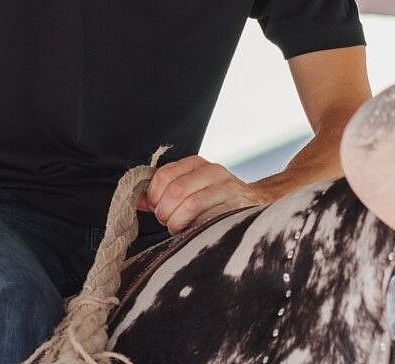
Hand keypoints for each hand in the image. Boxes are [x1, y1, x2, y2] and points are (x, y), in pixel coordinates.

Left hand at [137, 155, 265, 233]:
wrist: (256, 202)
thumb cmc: (214, 199)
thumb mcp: (188, 189)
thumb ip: (163, 194)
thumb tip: (139, 200)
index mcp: (196, 163)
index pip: (164, 175)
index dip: (154, 196)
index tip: (156, 208)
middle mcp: (212, 171)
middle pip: (175, 190)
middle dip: (165, 211)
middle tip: (166, 221)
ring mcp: (227, 187)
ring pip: (191, 204)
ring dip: (177, 222)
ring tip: (177, 227)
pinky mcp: (236, 206)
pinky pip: (208, 217)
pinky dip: (194, 227)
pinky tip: (192, 230)